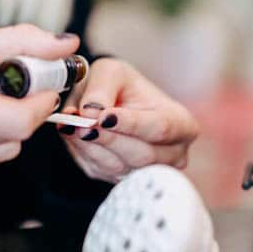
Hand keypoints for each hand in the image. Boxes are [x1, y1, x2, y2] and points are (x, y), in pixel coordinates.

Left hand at [59, 58, 198, 182]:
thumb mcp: (111, 72)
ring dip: (90, 146)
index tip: (105, 116)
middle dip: (107, 138)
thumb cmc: (120, 85)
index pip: (160, 128)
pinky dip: (83, 152)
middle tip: (80, 122)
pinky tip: (73, 134)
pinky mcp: (119, 178)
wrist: (108, 102)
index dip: (131, 124)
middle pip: (140, 154)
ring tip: (71, 124)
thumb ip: (101, 89)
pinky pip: (100, 170)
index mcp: (181, 124)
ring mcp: (146, 171)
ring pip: (117, 166)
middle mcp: (171, 154)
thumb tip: (90, 112)